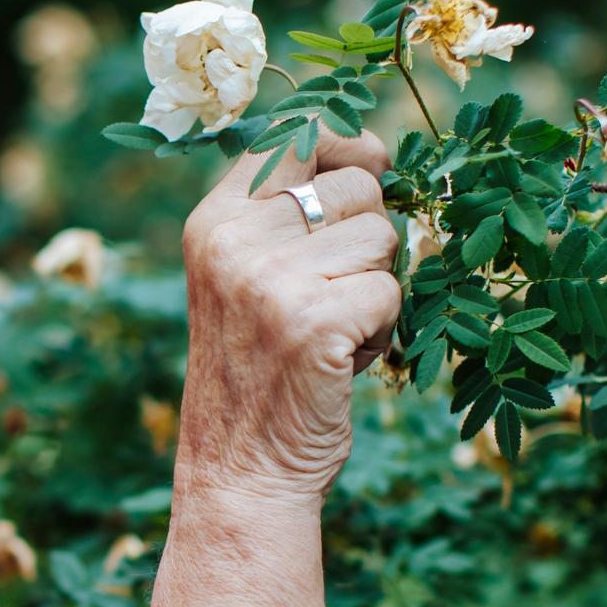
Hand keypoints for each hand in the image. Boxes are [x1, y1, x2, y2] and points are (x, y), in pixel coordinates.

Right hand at [176, 133, 401, 505]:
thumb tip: (376, 152)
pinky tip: (342, 362)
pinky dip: (383, 331)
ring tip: (334, 331)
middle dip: (368, 237)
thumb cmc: (260, 373)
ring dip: (377, 288)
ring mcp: (271, 280)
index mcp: (214, 221)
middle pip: (357, 185)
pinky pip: (391, 292)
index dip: (349, 146)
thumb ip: (285, 216)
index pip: (296, 135)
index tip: (369, 167)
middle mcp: (234, 241)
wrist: (241, 472)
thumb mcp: (245, 277)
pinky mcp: (313, 321)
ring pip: (383, 238)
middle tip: (332, 294)